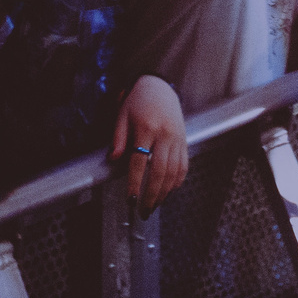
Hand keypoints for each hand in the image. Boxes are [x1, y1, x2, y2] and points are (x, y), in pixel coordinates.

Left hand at [111, 75, 187, 211]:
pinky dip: (177, 181)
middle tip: (144, 210)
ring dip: (164, 192)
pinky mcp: (184, 142)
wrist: (160, 87)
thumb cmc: (138, 101)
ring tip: (154, 205)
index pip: (139, 161)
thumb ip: (118, 138)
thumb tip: (113, 159)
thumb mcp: (122, 115)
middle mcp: (164, 135)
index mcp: (146, 127)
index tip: (130, 199)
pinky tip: (169, 191)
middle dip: (151, 195)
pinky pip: (183, 166)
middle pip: (159, 171)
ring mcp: (177, 139)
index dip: (134, 183)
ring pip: (173, 172)